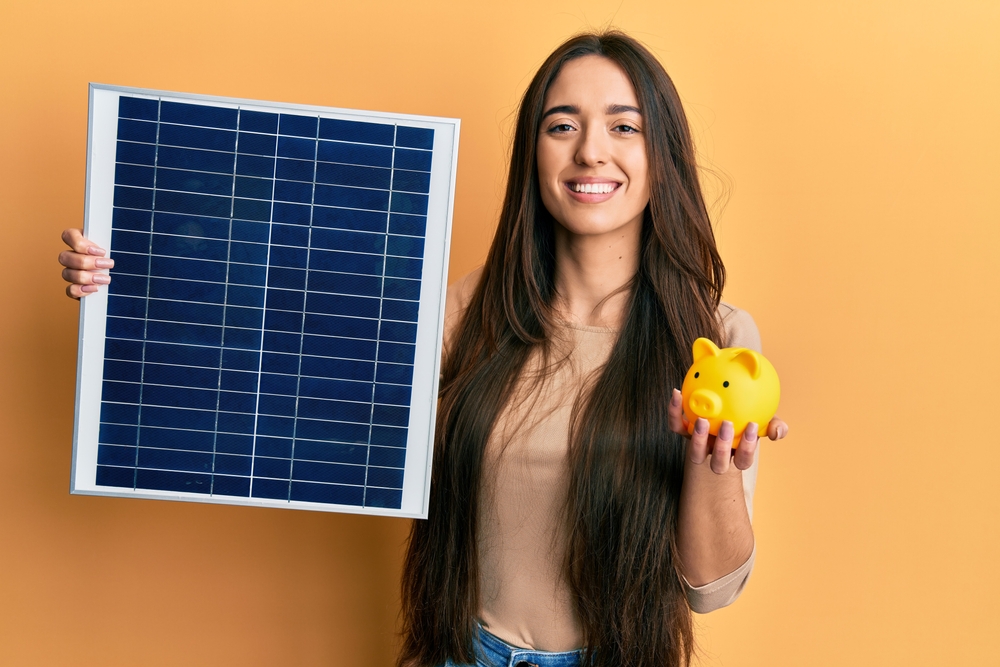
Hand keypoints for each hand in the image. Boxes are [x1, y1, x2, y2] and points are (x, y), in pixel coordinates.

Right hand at [59, 228, 113, 298]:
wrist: (125, 278)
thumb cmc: (120, 258)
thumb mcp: (117, 247)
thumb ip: (112, 243)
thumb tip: (118, 240)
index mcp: (80, 241)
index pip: (68, 236)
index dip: (80, 243)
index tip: (101, 251)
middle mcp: (71, 256)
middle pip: (64, 257)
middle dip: (86, 262)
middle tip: (107, 264)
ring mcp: (71, 273)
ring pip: (66, 274)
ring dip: (86, 277)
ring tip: (105, 279)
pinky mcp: (75, 288)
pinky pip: (70, 290)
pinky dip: (81, 290)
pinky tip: (95, 288)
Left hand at [668, 388, 787, 473]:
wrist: (724, 406)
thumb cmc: (746, 419)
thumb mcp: (763, 421)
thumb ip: (774, 426)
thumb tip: (778, 432)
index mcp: (737, 454)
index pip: (743, 460)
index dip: (747, 448)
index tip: (752, 427)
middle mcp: (717, 455)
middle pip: (718, 463)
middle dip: (722, 447)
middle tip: (727, 425)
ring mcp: (699, 446)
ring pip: (695, 453)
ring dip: (698, 438)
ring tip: (703, 419)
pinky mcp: (684, 431)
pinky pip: (676, 425)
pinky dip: (674, 411)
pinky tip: (678, 394)